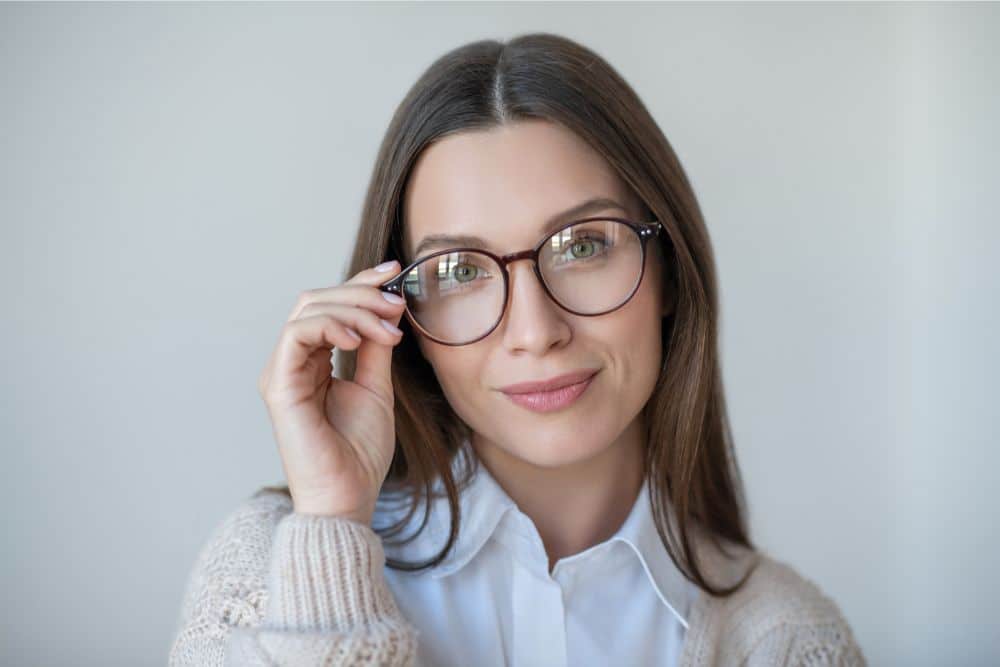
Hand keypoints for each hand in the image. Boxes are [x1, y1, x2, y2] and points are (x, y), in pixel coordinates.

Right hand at [257, 260, 406, 524]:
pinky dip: (331, 326)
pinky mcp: (279, 385)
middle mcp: (291, 361)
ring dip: (354, 309)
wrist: (349, 496)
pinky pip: (297, 334)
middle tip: (396, 304)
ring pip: (309, 310)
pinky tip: (360, 340)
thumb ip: (375, 348)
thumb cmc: (359, 451)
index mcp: (311, 361)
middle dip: (361, 292)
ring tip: (388, 327)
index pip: (329, 306)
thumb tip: (387, 309)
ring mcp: (281, 371)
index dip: (360, 282)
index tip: (395, 271)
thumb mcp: (376, 387)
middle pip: (317, 299)